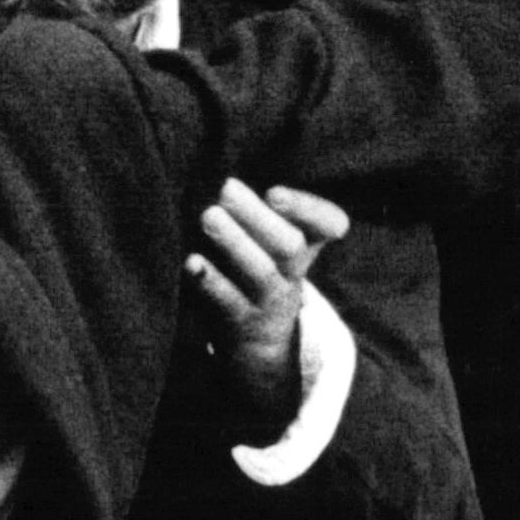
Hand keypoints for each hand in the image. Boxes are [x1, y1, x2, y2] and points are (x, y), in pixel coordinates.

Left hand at [187, 182, 347, 433]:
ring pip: (260, 272)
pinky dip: (212, 282)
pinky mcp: (242, 321)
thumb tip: (222, 176)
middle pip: (289, 245)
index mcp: (306, 243)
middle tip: (227, 189)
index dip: (307, 208)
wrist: (259, 343)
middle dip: (258, 217)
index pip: (327, 223)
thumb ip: (258, 209)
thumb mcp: (269, 238)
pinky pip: (230, 302)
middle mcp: (293, 271)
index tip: (274, 192)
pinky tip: (192, 263)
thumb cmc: (257, 267)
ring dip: (234, 243)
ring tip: (208, 216)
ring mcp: (270, 299)